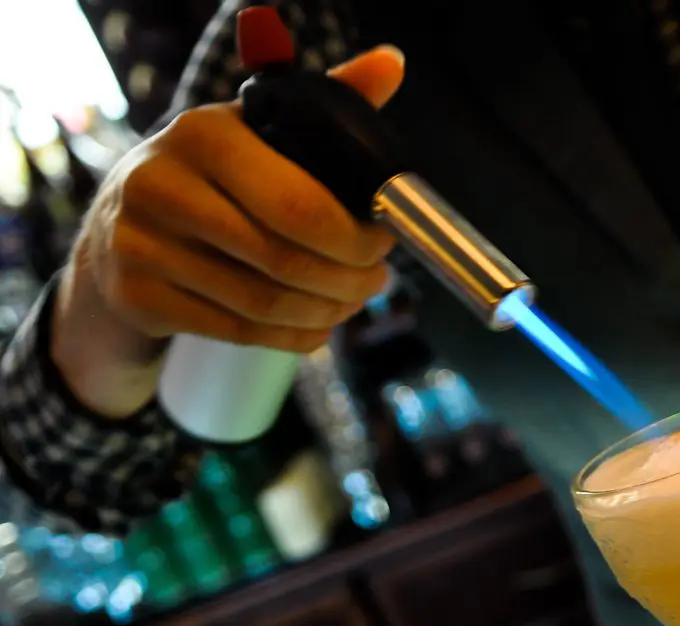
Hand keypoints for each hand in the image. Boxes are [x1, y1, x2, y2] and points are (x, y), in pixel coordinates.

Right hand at [53, 46, 405, 417]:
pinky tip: (318, 324)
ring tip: (354, 301)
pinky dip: (295, 335)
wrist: (116, 233)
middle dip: (349, 279)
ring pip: (265, 303)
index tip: (384, 240)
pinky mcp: (138, 296)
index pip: (298, 205)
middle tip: (377, 279)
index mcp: (204, 136)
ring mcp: (141, 245)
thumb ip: (329, 102)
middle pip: (285, 260)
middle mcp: (162, 185)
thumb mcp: (259, 130)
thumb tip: (391, 65)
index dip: (355, 236)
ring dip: (328, 310)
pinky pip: (240, 331)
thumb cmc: (212, 179)